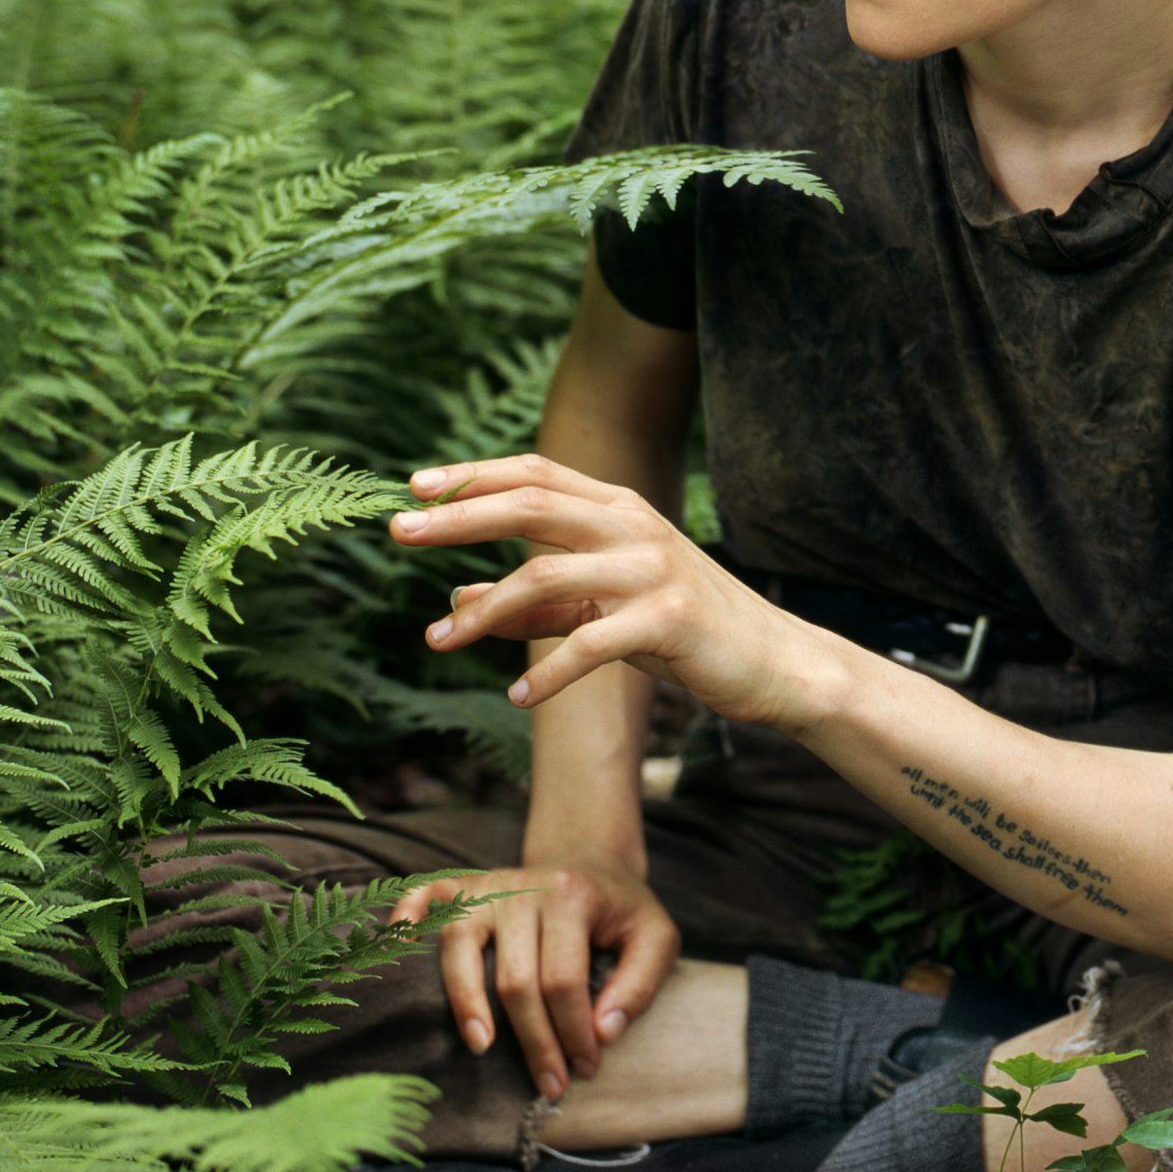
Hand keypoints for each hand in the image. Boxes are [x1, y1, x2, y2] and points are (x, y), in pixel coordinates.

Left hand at [388, 452, 847, 732]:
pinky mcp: (668, 618)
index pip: (535, 473)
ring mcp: (653, 568)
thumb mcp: (605, 607)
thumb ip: (536, 603)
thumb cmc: (685, 633)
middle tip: (397, 532)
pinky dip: (547, 673)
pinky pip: (589, 643)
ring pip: (545, 573)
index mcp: (620, 509)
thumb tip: (454, 603)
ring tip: (438, 643)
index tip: (413, 486)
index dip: (473, 475)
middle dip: (457, 518)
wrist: (775, 663)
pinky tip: (518, 698)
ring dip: (483, 610)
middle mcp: (634, 526)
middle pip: (529, 505)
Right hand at [388, 854, 680, 1097]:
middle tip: (550, 1083)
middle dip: (535, 1041)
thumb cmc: (621, 911)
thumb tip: (604, 1034)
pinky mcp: (460, 885)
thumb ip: (639, 984)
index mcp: (572, 896)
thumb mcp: (656, 938)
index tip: (585, 1069)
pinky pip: (422, 899)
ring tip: (483, 1048)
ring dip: (467, 1003)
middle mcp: (523, 886)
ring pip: (461, 947)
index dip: (574, 1032)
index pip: (565, 980)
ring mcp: (486, 884)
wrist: (591, 861)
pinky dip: (404, 922)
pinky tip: (398, 951)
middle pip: (516, 978)